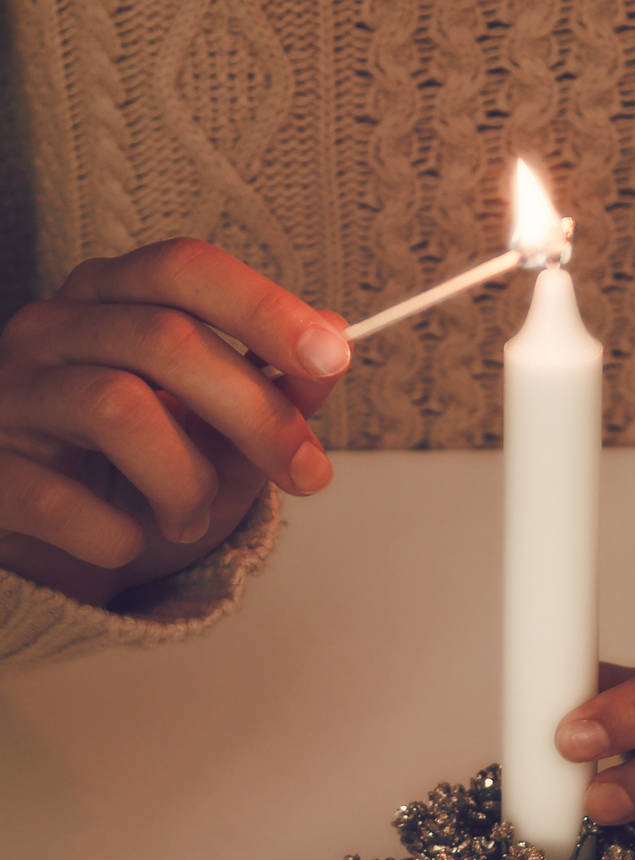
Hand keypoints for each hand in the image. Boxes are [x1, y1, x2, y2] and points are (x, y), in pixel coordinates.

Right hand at [0, 239, 350, 605]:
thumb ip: (276, 388)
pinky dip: (115, 533)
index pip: (186, 269)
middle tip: (305, 474)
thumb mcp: (224, 433)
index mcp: (114, 301)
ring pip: (118, 407)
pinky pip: (57, 497)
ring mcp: (10, 394)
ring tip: (191, 517)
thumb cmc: (142, 478)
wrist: (56, 550)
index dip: (264, 308)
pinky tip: (127, 542)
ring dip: (185, 480)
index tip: (333, 356)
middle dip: (257, 414)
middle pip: (167, 339)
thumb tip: (336, 335)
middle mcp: (54, 329)